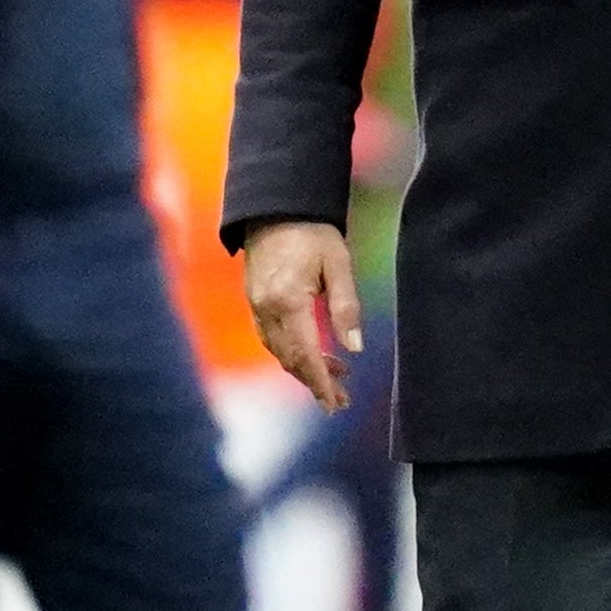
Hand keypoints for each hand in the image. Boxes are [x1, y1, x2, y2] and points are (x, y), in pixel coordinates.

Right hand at [241, 219, 363, 410]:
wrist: (277, 206)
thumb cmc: (312, 231)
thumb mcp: (338, 264)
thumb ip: (346, 307)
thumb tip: (355, 347)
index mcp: (288, 301)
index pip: (305, 354)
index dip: (320, 383)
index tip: (334, 404)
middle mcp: (267, 308)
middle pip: (290, 358)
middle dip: (315, 382)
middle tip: (341, 399)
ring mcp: (256, 305)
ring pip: (279, 351)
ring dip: (304, 368)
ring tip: (336, 377)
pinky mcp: (255, 300)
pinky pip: (271, 337)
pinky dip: (291, 352)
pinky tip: (311, 353)